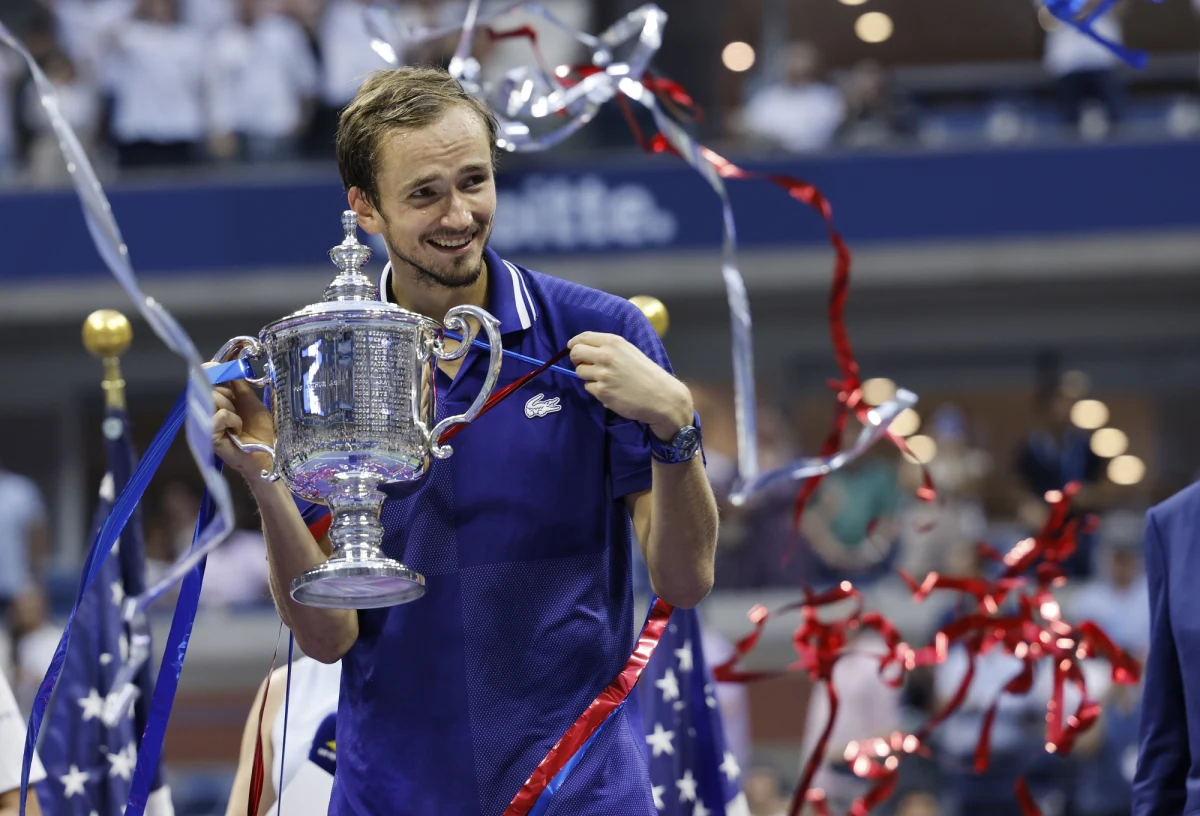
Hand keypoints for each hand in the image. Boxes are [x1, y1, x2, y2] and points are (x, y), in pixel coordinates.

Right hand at [207, 366, 274, 479]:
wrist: (270, 455)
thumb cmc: (262, 432)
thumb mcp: (251, 402)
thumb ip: (239, 385)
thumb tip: (231, 365)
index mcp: (219, 403)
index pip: (208, 382)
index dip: (212, 372)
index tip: (212, 365)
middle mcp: (209, 412)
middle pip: (210, 389)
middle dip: (228, 395)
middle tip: (238, 411)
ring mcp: (207, 425)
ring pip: (213, 399)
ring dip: (232, 409)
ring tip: (239, 424)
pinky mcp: (210, 437)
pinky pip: (217, 416)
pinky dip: (231, 420)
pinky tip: (237, 431)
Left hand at [568, 332, 691, 439]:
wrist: (661, 395)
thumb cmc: (646, 373)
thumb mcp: (629, 351)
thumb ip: (608, 348)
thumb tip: (584, 349)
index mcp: (613, 342)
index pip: (583, 337)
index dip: (574, 343)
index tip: (572, 348)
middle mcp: (606, 355)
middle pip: (575, 353)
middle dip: (576, 359)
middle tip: (584, 365)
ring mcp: (603, 374)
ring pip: (579, 372)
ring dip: (588, 376)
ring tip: (605, 380)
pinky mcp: (602, 392)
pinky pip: (589, 388)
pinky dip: (596, 390)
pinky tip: (611, 391)